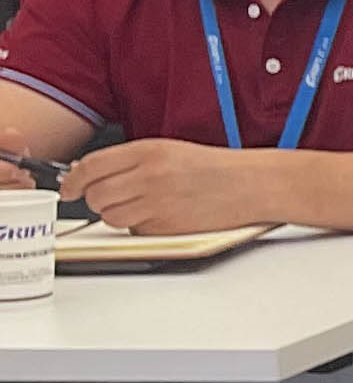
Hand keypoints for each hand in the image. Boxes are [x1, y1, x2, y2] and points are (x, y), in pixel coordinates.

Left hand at [63, 138, 272, 236]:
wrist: (253, 184)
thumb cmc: (217, 168)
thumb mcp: (169, 150)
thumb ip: (130, 161)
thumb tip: (93, 175)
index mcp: (148, 152)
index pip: (90, 167)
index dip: (73, 181)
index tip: (69, 189)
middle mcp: (149, 176)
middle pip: (97, 195)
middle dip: (96, 201)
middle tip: (110, 199)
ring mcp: (157, 203)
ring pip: (111, 217)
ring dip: (118, 215)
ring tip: (139, 208)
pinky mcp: (168, 227)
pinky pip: (136, 231)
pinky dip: (141, 228)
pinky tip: (160, 216)